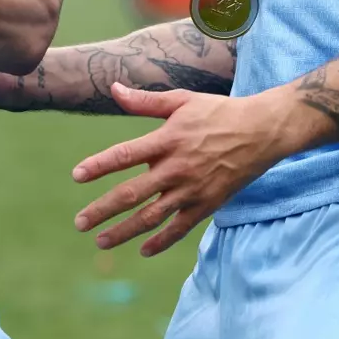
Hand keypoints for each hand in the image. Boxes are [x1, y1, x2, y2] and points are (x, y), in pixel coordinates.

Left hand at [71, 84, 287, 257]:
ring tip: (100, 241)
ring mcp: (192, 190)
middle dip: (102, 210)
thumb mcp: (181, 100)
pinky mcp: (207, 205)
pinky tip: (143, 250)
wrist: (261, 132)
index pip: (125, 155)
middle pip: (132, 194)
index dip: (98, 166)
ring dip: (124, 232)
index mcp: (168, 139)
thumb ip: (145, 101)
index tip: (77, 176)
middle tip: (79, 222)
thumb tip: (113, 89)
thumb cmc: (218, 112)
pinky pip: (180, 229)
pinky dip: (161, 242)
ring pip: (152, 217)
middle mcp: (177, 168)